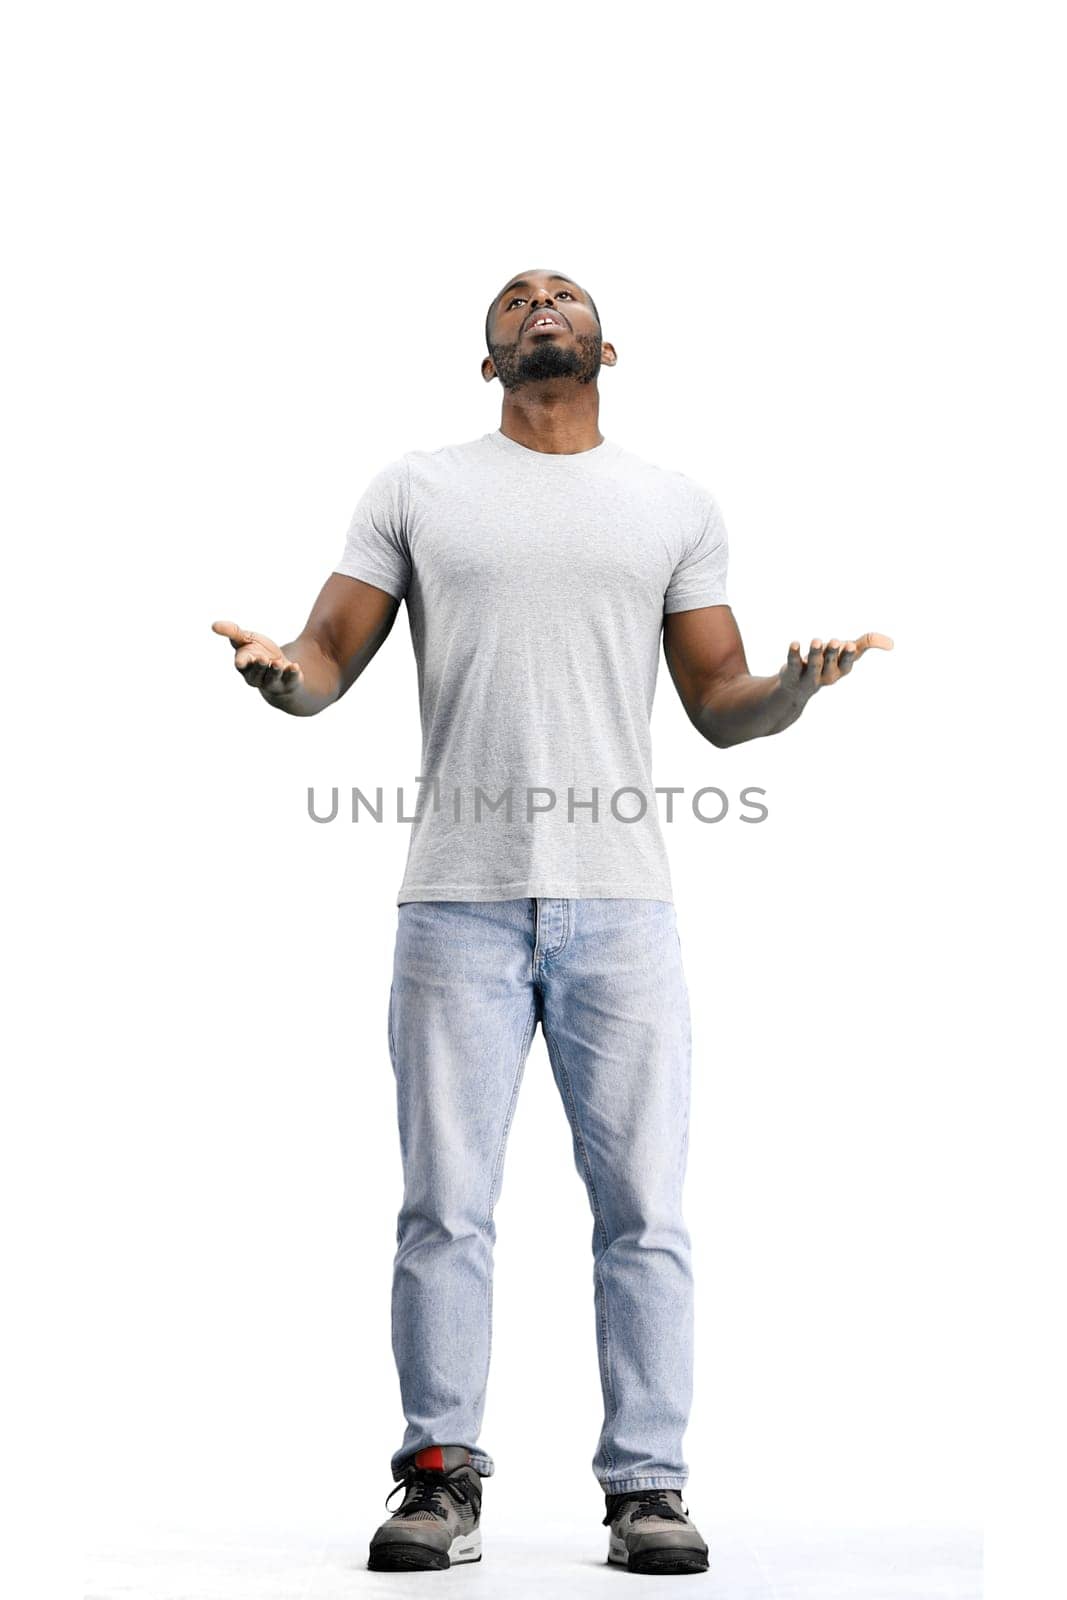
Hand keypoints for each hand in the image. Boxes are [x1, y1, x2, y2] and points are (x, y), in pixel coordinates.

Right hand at [211, 619, 304, 697]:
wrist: (280, 668)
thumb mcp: (247, 639)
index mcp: (245, 665)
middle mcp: (257, 676)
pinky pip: (291, 680)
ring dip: (275, 671)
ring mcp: (273, 682)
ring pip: (272, 678)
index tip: (241, 661)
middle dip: (259, 666)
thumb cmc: (259, 652)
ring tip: (278, 663)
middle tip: (263, 659)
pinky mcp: (289, 683)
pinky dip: (293, 674)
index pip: (241, 664)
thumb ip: (232, 632)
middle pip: (256, 673)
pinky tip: (295, 666)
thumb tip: (213, 625)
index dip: (242, 662)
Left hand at [777, 631, 893, 703]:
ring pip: (813, 665)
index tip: (850, 645)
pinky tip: (795, 643)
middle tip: (835, 641)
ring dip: (815, 653)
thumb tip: (892, 644)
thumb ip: (867, 644)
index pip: (846, 664)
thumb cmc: (828, 664)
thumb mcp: (848, 654)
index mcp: (840, 670)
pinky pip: (792, 664)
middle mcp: (826, 675)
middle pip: (830, 664)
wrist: (797, 688)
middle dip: (832, 653)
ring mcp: (808, 676)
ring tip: (816, 641)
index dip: (847, 656)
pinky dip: (793, 654)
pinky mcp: (791, 673)